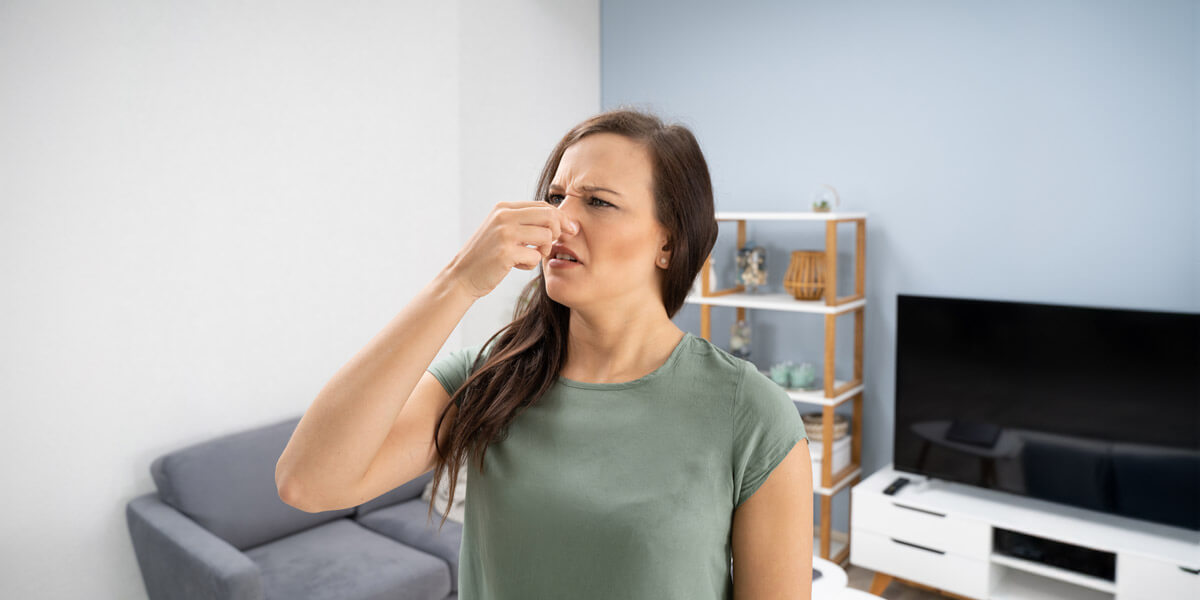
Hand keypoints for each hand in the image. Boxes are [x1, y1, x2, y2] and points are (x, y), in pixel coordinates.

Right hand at [448, 201, 576, 298]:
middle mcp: (504, 216)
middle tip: (552, 245)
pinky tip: (515, 266)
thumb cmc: (487, 255)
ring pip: (546, 236)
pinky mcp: (505, 253)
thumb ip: (524, 221)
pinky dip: (530, 264)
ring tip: (530, 256)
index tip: (570, 230)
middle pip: (549, 216)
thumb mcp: (502, 230)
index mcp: (504, 208)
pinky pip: (536, 257)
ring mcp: (504, 234)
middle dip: (559, 231)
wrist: (462, 276)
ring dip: (544, 250)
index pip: (543, 205)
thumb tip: (560, 219)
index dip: (561, 218)